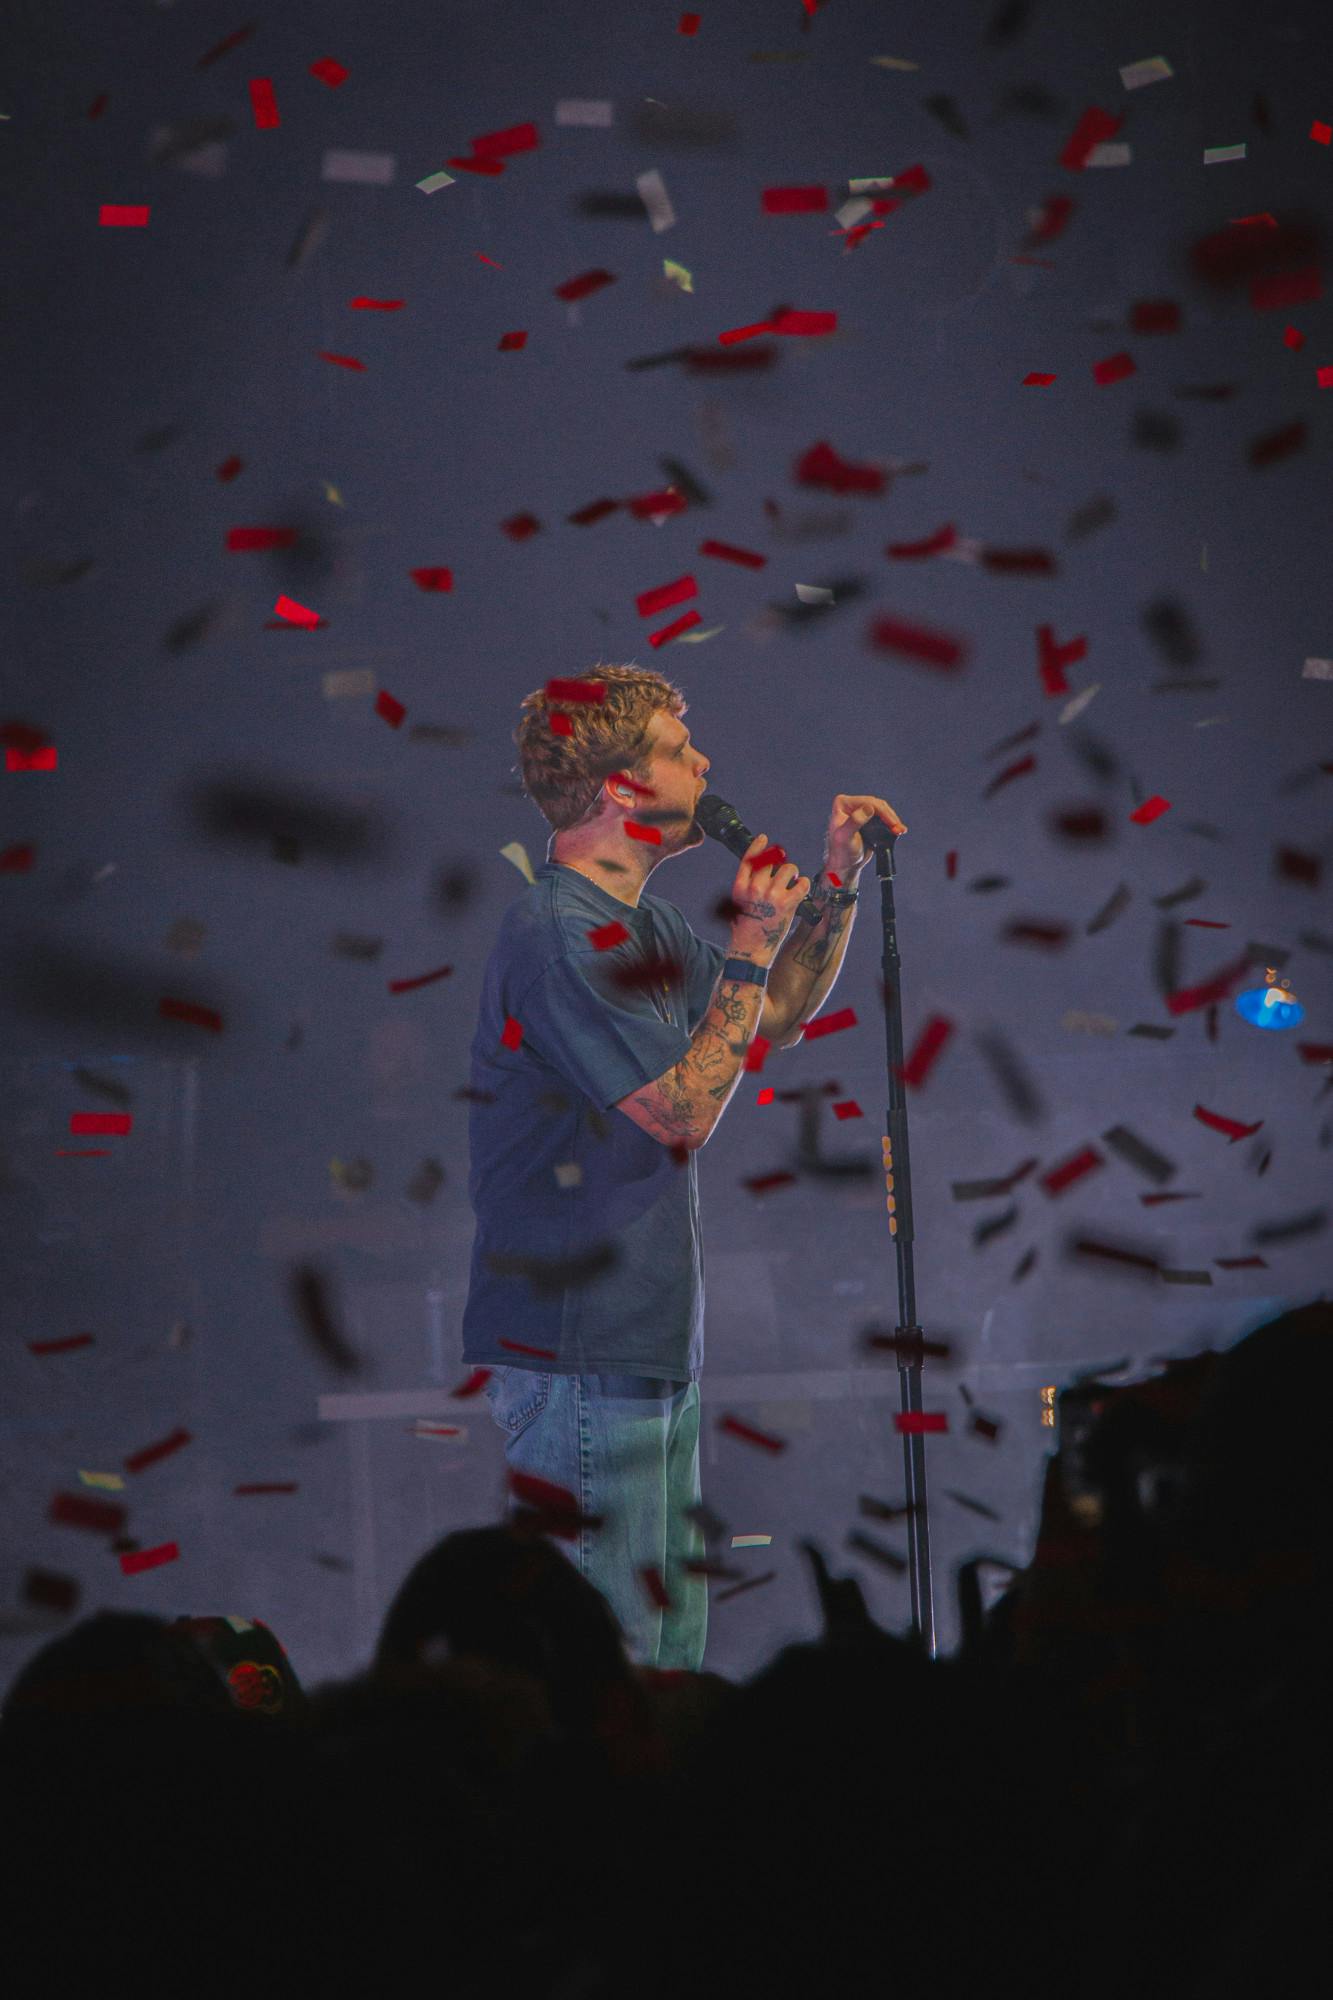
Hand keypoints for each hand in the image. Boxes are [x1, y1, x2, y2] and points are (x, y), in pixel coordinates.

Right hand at [727, 833, 811, 966]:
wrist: (750, 950)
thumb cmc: (745, 928)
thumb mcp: (738, 903)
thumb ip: (747, 885)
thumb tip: (762, 867)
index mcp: (739, 887)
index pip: (749, 859)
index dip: (757, 846)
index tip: (764, 838)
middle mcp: (755, 888)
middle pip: (771, 860)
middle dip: (779, 862)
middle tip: (783, 872)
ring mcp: (772, 895)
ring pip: (789, 868)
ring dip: (793, 873)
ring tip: (792, 882)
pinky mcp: (788, 903)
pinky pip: (802, 883)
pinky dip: (804, 884)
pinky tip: (800, 889)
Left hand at [824, 794, 906, 880]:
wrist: (845, 864)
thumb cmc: (841, 852)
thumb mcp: (845, 837)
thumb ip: (854, 822)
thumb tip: (868, 808)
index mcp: (842, 803)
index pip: (869, 802)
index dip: (883, 812)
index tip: (893, 824)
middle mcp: (850, 804)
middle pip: (878, 805)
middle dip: (890, 817)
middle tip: (899, 830)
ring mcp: (860, 810)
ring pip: (883, 811)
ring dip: (893, 821)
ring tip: (901, 831)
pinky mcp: (868, 819)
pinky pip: (883, 818)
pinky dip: (891, 824)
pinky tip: (899, 830)